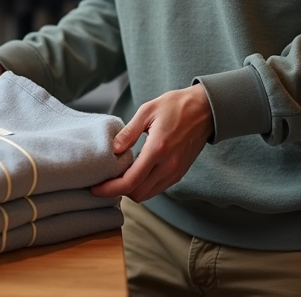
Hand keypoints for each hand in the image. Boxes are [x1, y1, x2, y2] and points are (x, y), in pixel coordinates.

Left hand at [90, 84, 212, 202]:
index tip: (95, 188)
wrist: (205, 110)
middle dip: (117, 191)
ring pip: (147, 194)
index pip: (130, 182)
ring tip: (117, 177)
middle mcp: (168, 166)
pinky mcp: (179, 173)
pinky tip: (134, 173)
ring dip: (131, 190)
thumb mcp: (147, 111)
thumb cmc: (176, 106)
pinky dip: (143, 186)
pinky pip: (157, 188)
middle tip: (104, 180)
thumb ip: (129, 132)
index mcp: (158, 149)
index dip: (109, 189)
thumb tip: (113, 150)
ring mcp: (176, 172)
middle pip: (137, 194)